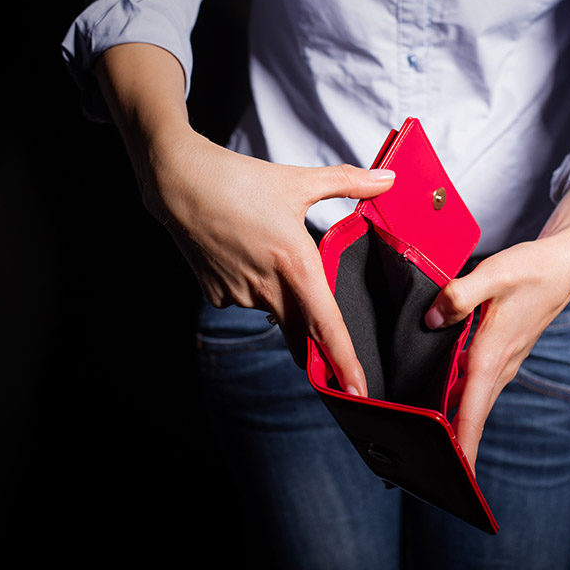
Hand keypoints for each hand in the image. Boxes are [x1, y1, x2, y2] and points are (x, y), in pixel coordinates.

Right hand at [146, 129, 394, 395]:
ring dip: (280, 298)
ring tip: (268, 253)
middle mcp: (268, 288)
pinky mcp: (216, 295)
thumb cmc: (240, 179)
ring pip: (273, 311)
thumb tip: (390, 177)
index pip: (326, 326)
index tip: (357, 391)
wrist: (179, 181)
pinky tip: (244, 256)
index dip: (344, 362)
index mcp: (295, 264)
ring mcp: (239, 295)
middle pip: (301, 335)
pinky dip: (252, 287)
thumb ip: (349, 182)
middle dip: (316, 349)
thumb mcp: (299, 181)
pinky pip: (245, 300)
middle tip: (332, 358)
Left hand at [423, 176, 569, 471]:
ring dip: (457, 428)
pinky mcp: (500, 355)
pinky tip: (440, 405)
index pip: (473, 409)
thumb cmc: (531, 268)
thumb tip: (431, 319)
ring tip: (429, 451)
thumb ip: (458, 295)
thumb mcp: (494, 273)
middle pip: (472, 416)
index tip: (456, 476)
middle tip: (428, 475)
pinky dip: (460, 404)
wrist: (563, 265)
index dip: (462, 444)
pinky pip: (477, 387)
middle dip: (455, 448)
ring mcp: (501, 362)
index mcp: (492, 353)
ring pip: (474, 403)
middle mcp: (498, 365)